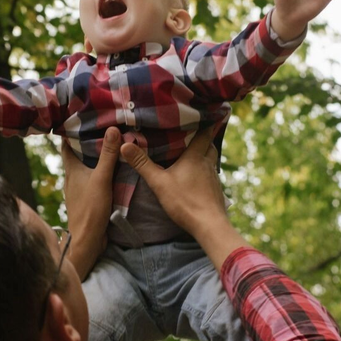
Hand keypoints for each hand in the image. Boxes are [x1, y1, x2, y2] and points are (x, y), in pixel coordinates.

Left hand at [62, 127, 120, 280]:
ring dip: (95, 156)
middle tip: (101, 126)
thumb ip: (108, 155)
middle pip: (77, 153)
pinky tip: (112, 168)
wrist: (87, 240)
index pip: (66, 144)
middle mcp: (72, 176)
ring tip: (109, 143)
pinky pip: (93, 178)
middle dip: (86, 141)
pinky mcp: (87, 197)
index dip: (71, 130)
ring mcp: (79, 188)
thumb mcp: (102, 179)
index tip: (81, 117)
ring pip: (85, 166)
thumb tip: (112, 128)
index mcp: (71, 169)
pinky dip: (100, 170)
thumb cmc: (90, 209)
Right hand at [121, 130, 247, 268]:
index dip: (204, 123)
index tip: (201, 115)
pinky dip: (204, 171)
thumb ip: (142, 164)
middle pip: (210, 146)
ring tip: (192, 154)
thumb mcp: (159, 182)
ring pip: (211, 161)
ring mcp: (214, 178)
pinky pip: (211, 175)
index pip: (205, 133)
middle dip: (203, 139)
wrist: (208, 225)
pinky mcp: (216, 191)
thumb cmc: (184, 201)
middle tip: (192, 135)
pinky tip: (195, 178)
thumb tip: (125, 145)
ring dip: (204, 155)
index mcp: (196, 156)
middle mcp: (208, 164)